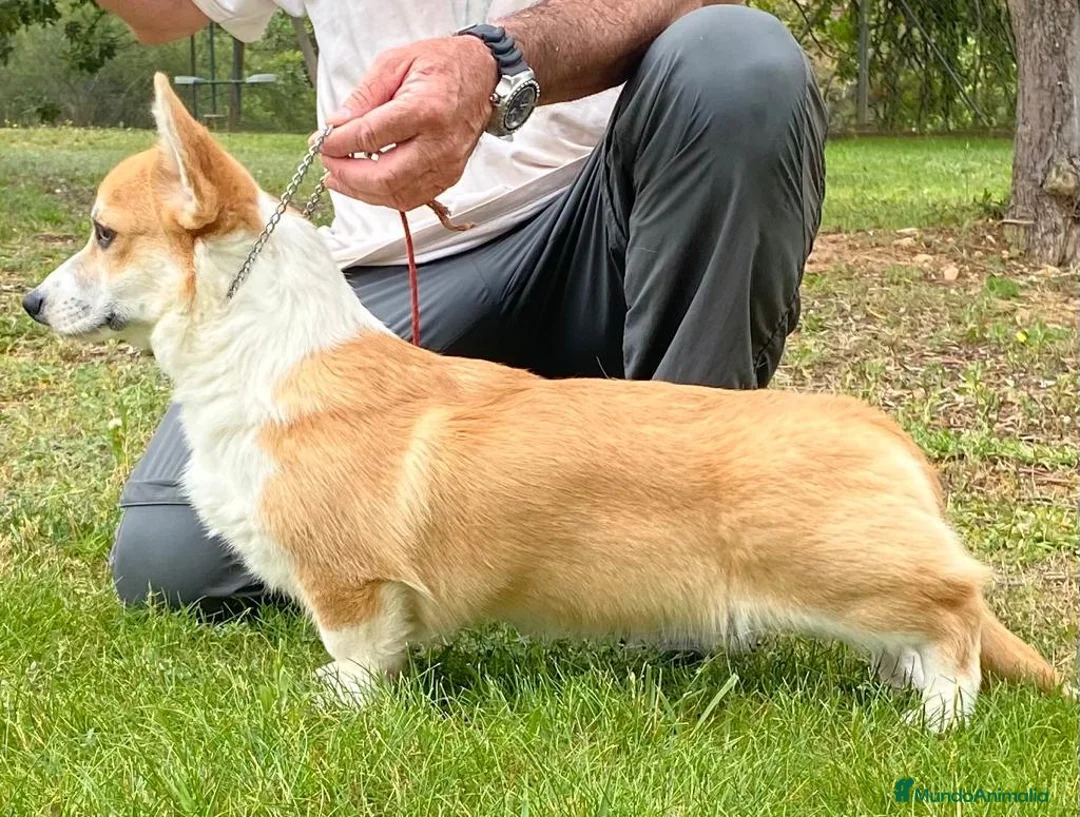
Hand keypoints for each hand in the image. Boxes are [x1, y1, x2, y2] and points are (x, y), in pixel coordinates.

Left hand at [318, 36, 497, 212]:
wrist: (482, 75)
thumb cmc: (443, 65)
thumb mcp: (395, 63)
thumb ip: (364, 96)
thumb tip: (337, 124)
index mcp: (425, 110)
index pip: (370, 137)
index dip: (339, 143)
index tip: (322, 141)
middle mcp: (439, 144)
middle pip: (384, 177)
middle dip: (348, 175)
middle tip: (328, 164)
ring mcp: (447, 165)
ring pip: (396, 195)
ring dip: (362, 192)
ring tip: (340, 178)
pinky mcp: (450, 176)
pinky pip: (412, 199)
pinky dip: (384, 196)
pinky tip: (365, 185)